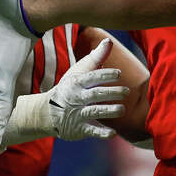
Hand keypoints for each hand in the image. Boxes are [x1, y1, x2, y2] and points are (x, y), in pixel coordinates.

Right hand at [3, 38, 127, 145]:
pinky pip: (91, 130)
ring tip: (122, 109)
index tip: (119, 74)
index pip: (92, 77)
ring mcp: (78, 114)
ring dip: (109, 111)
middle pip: (95, 94)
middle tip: (127, 91)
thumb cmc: (70, 87)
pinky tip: (113, 133)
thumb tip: (108, 41)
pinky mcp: (79, 128)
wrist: (48, 112)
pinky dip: (101, 133)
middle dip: (111, 92)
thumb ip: (96, 57)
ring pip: (94, 112)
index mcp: (77, 82)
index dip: (105, 75)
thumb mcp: (79, 71)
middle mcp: (77, 97)